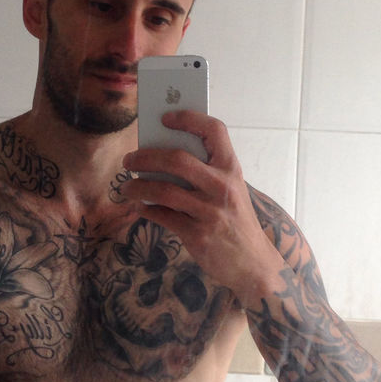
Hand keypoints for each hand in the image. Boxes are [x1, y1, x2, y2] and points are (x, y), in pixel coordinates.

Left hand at [120, 110, 279, 304]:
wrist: (253, 263)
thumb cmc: (235, 220)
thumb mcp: (231, 190)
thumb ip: (206, 172)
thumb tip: (161, 156)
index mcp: (232, 169)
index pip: (214, 130)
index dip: (189, 118)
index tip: (165, 118)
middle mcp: (222, 187)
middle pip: (177, 160)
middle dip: (145, 157)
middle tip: (129, 160)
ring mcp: (210, 212)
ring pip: (163, 190)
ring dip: (138, 186)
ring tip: (127, 187)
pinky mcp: (198, 235)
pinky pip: (162, 216)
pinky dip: (146, 209)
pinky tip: (140, 207)